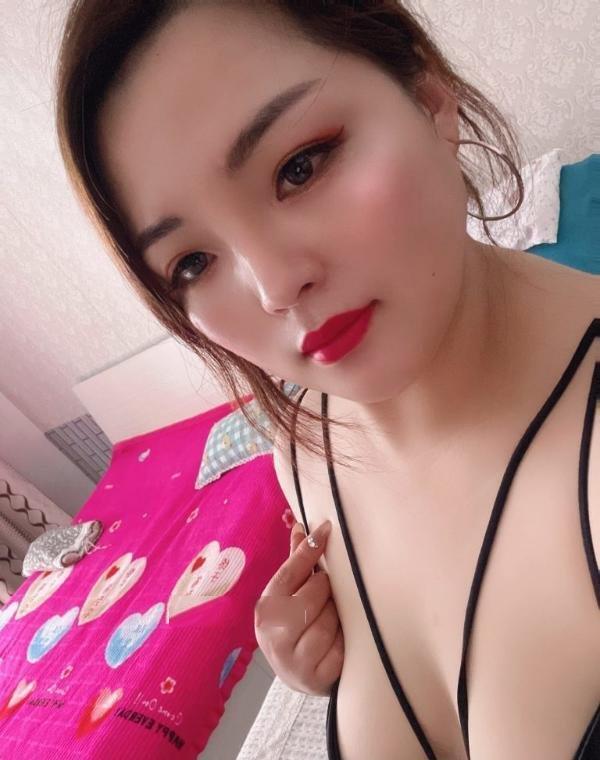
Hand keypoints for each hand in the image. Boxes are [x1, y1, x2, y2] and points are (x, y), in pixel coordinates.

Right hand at [254, 520, 343, 696]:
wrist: (297, 675)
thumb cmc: (294, 626)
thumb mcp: (288, 596)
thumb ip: (296, 562)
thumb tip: (299, 524)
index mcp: (266, 606)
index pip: (291, 569)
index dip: (310, 548)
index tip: (327, 528)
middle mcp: (273, 632)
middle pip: (317, 590)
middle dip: (327, 592)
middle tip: (325, 599)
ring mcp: (292, 658)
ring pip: (332, 618)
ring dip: (338, 617)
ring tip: (332, 621)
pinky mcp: (315, 678)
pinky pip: (342, 646)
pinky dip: (344, 642)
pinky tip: (338, 643)